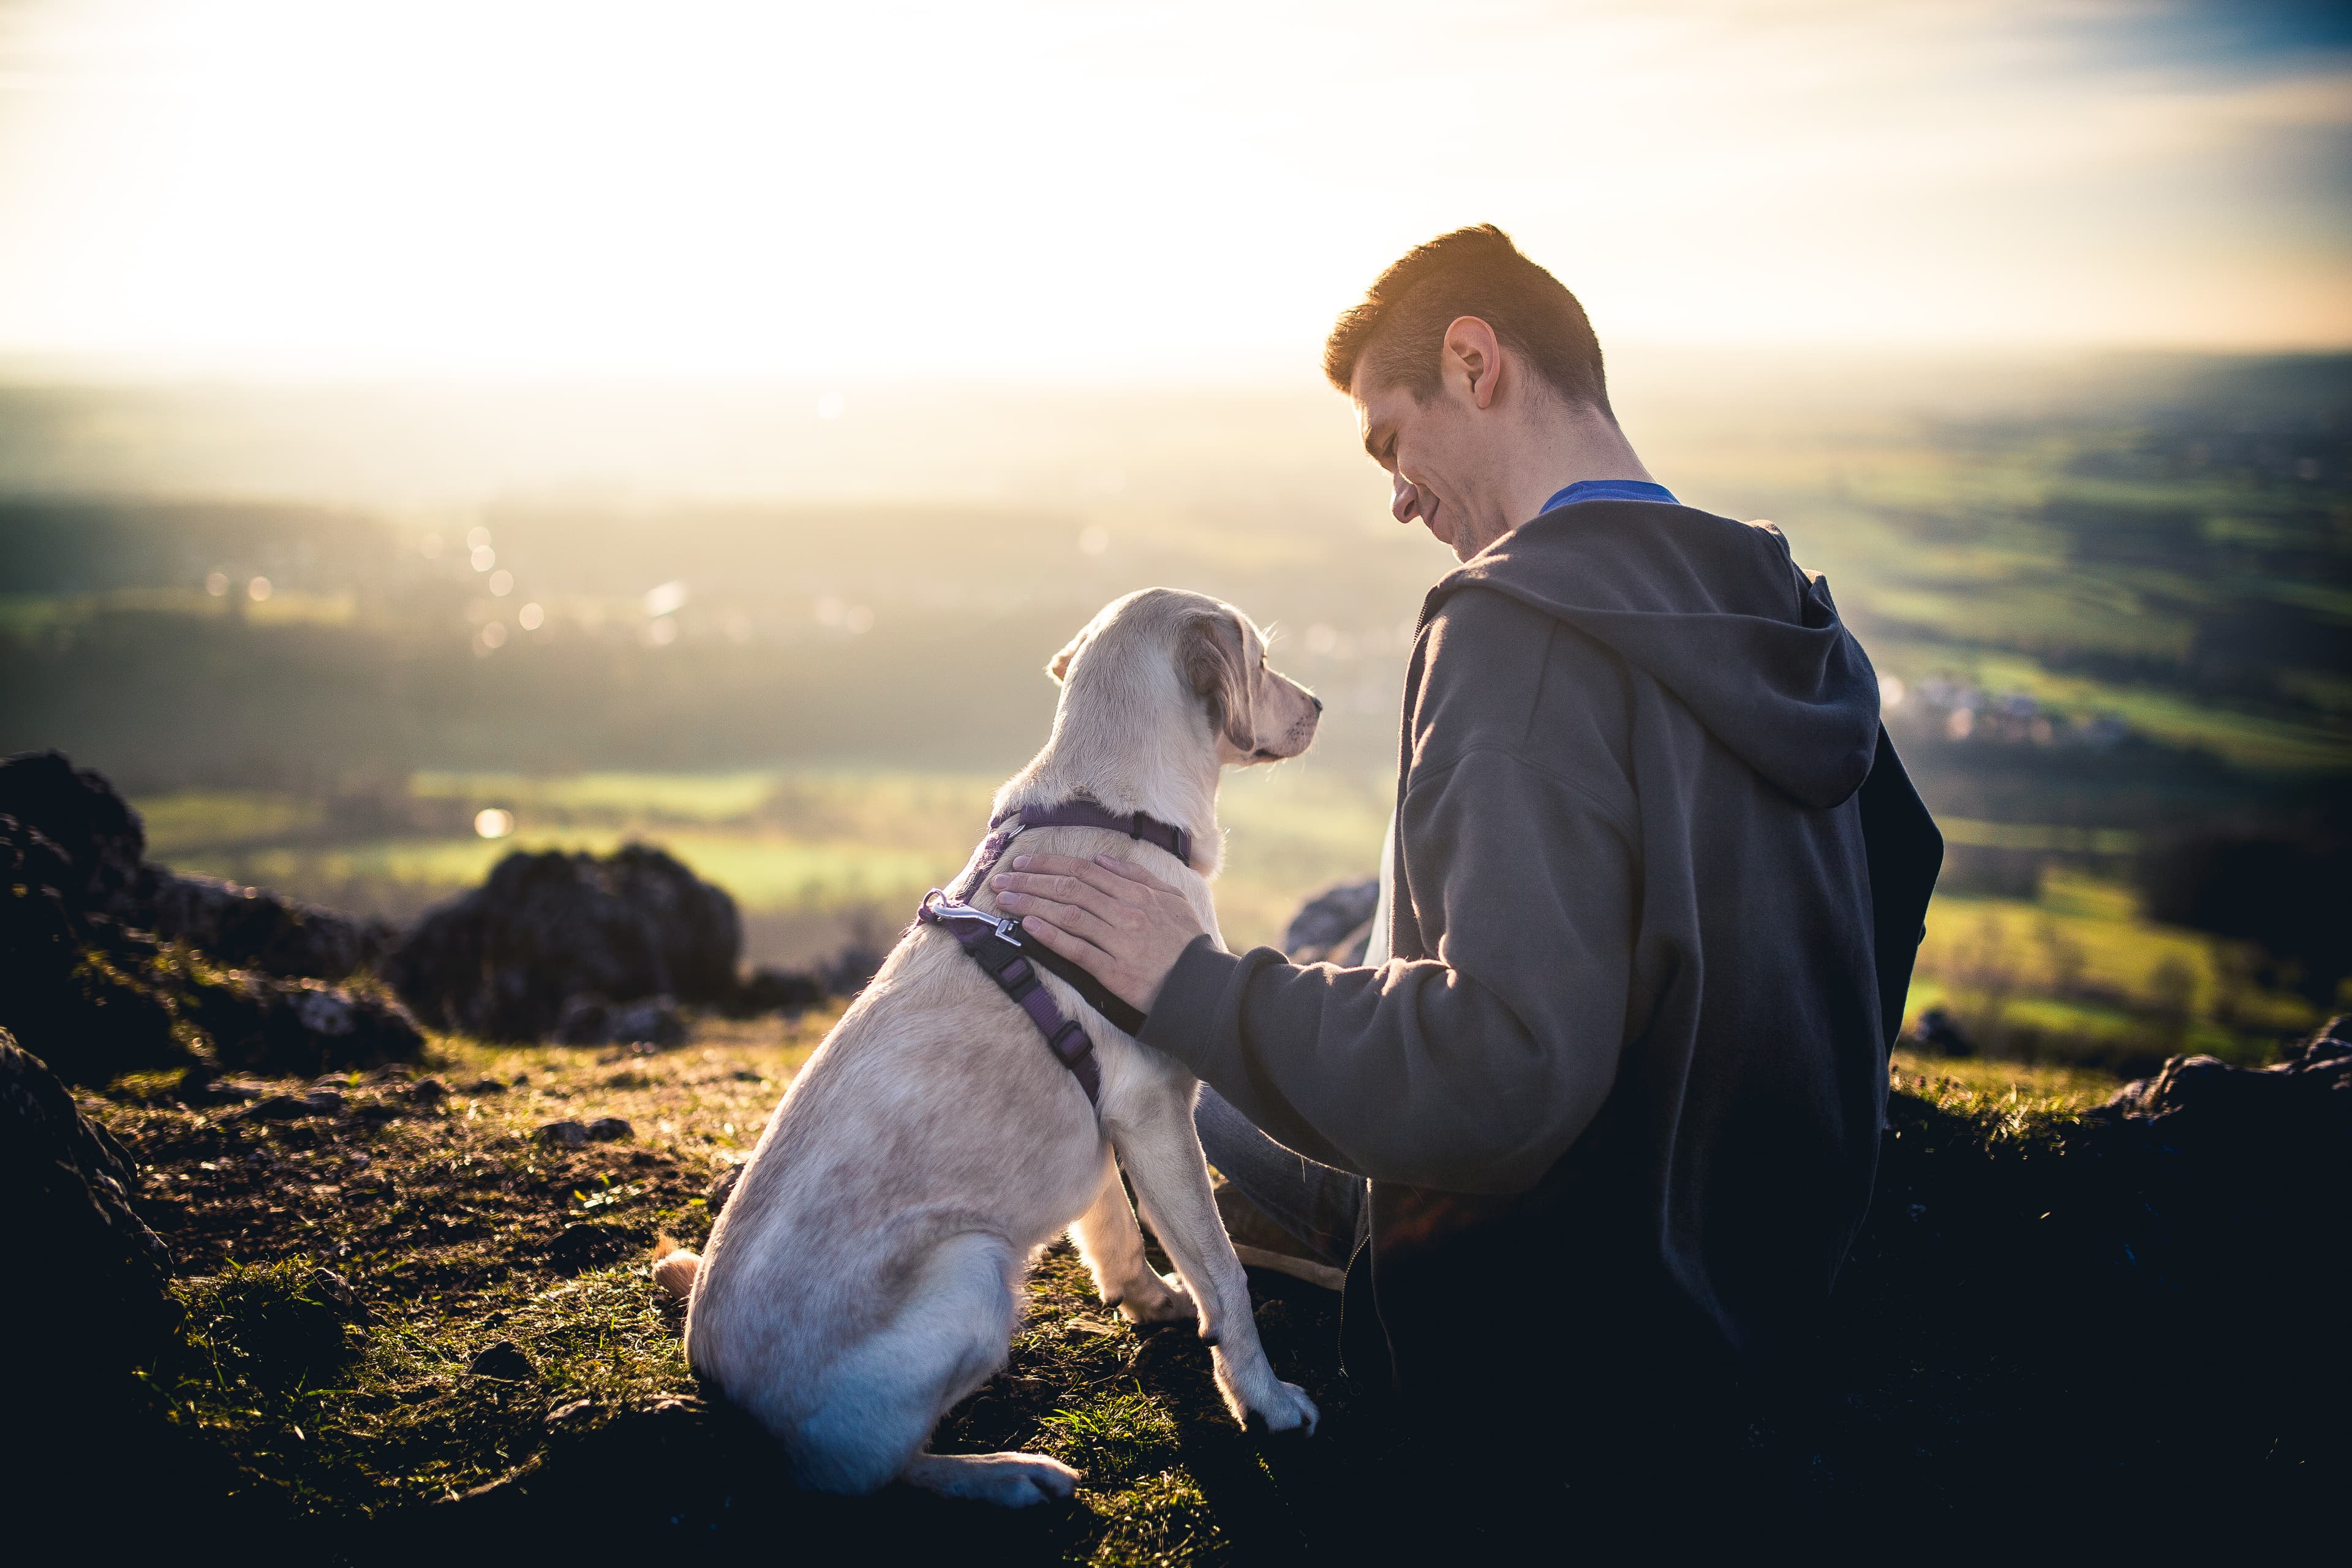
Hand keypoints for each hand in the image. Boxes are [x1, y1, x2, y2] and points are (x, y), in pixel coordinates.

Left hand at [988, 853, 1206, 1014]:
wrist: (1201, 986)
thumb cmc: (1187, 943)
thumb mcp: (1173, 899)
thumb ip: (1138, 877)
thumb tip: (1103, 860)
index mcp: (1137, 893)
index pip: (1083, 872)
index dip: (1049, 865)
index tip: (1023, 863)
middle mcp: (1125, 912)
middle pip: (1068, 889)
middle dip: (1030, 881)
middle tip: (1001, 878)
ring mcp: (1118, 941)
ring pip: (1067, 914)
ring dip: (1032, 903)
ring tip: (1004, 898)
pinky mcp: (1112, 971)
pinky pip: (1076, 949)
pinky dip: (1050, 935)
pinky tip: (1028, 926)